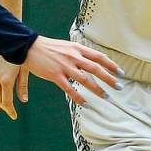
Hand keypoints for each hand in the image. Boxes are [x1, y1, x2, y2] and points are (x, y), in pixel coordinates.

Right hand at [0, 37, 122, 118]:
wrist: (29, 47)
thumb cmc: (49, 48)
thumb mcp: (67, 46)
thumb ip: (79, 54)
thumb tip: (92, 61)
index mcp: (77, 49)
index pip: (99, 57)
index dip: (111, 65)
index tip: (121, 73)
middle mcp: (73, 57)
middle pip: (96, 68)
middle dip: (110, 79)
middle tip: (119, 87)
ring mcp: (64, 66)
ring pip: (85, 80)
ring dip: (97, 89)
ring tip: (106, 97)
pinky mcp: (55, 75)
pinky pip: (69, 88)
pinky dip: (78, 97)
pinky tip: (85, 103)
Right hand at [0, 52, 26, 119]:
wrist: (9, 37)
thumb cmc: (20, 53)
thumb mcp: (25, 69)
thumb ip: (23, 85)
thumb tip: (24, 101)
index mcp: (6, 80)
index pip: (6, 102)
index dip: (10, 111)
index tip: (13, 116)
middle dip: (2, 106)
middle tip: (7, 111)